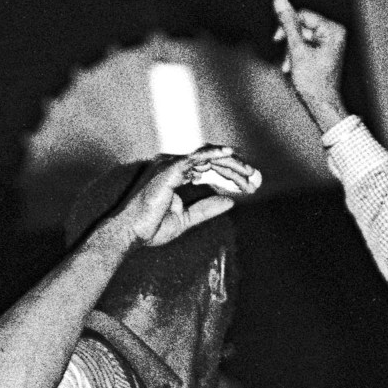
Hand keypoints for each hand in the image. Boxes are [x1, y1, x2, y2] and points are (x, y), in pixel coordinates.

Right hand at [118, 148, 260, 251]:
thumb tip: (230, 201)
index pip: (208, 168)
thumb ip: (206, 208)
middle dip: (235, 168)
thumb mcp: (186, 219)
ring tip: (250, 174)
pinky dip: (214, 154)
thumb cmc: (151, 227)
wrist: (131, 233)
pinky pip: (196, 157)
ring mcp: (170, 164)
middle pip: (211, 160)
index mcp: (176, 175)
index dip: (230, 174)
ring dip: (231, 164)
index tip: (250, 184)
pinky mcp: (169, 169)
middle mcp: (173, 165)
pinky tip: (231, 155)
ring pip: (207, 157)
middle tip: (256, 179)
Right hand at [272, 0, 348, 131]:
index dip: (287, 26)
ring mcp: (331, 44)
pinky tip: (292, 68)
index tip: (277, 39)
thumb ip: (288, 24)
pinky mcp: (325, 52)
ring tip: (288, 67)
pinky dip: (297, 56)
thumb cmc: (314, 83)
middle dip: (290, 43)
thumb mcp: (297, 50)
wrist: (323, 106)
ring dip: (291, 51)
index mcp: (332, 30)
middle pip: (303, 27)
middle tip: (285, 59)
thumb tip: (279, 1)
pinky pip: (307, 47)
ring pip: (302, 38)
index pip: (304, 16)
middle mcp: (335, 33)